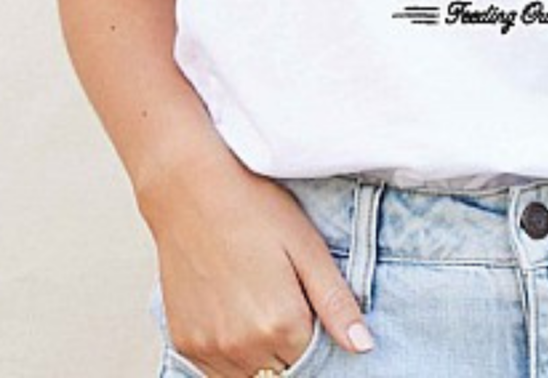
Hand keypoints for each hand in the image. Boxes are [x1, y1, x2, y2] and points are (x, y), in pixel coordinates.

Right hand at [140, 144, 374, 376]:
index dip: (315, 331)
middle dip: (288, 345)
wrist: (189, 189)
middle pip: (280, 371)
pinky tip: (233, 310)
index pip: (313, 359)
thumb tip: (363, 346)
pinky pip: (216, 371)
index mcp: (281, 324)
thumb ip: (336, 302)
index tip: (306, 302)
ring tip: (256, 299)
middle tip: (280, 296)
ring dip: (259, 353)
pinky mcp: (185, 344)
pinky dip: (231, 353)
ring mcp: (209, 349)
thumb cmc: (253, 208)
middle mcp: (243, 347)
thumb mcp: (307, 246)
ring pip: (250, 375)